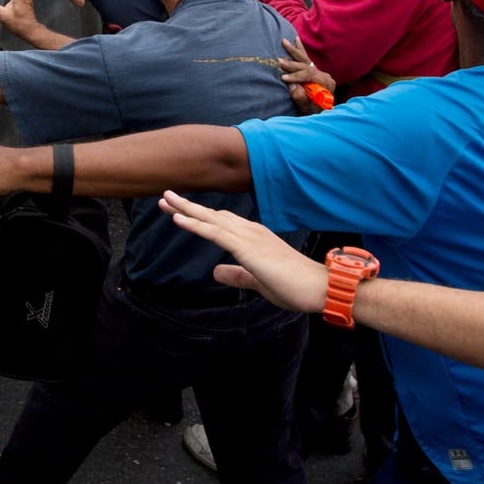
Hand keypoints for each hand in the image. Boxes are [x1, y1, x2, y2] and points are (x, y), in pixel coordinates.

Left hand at [160, 191, 327, 313]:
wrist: (319, 288)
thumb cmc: (294, 286)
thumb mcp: (257, 281)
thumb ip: (237, 275)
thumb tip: (216, 272)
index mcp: (254, 238)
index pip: (221, 222)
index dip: (199, 216)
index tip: (179, 211)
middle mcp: (250, 232)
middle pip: (212, 215)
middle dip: (187, 206)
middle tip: (164, 196)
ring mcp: (249, 238)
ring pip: (210, 219)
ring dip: (186, 209)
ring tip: (165, 199)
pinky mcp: (247, 248)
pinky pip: (215, 233)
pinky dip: (195, 225)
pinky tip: (178, 219)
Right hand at [276, 37, 333, 112]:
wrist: (319, 113)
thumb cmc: (313, 112)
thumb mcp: (307, 109)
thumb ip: (301, 98)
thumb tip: (292, 85)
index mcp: (326, 83)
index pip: (310, 75)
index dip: (296, 76)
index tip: (283, 78)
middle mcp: (324, 76)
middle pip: (307, 66)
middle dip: (292, 64)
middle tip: (279, 61)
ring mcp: (320, 73)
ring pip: (305, 60)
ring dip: (294, 51)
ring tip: (284, 41)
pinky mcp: (315, 72)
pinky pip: (307, 60)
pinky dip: (300, 50)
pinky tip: (296, 40)